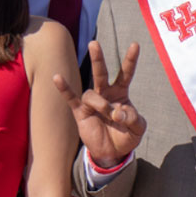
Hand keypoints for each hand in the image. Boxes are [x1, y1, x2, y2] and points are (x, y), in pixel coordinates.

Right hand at [54, 40, 145, 166]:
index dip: (130, 60)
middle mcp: (105, 93)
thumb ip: (133, 118)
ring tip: (109, 114)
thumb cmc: (126, 136)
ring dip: (101, 104)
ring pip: (92, 94)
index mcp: (121, 93)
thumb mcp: (138, 128)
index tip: (135, 45)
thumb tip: (117, 112)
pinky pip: (71, 99)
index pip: (126, 73)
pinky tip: (57, 78)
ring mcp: (92, 102)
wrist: (113, 153)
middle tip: (94, 44)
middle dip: (98, 59)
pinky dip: (64, 89)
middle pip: (101, 72)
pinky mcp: (80, 112)